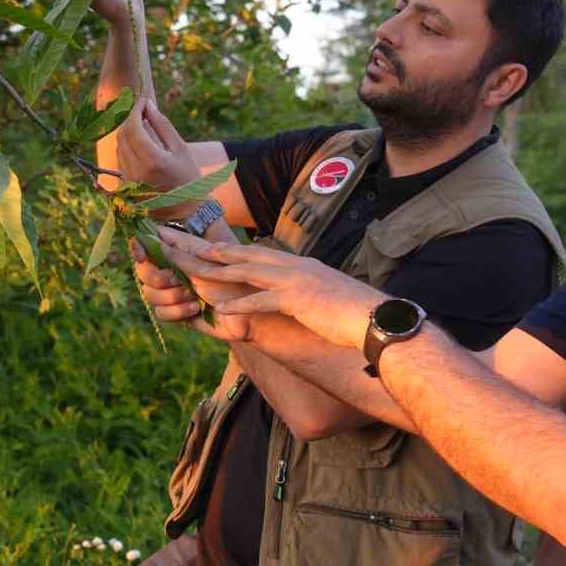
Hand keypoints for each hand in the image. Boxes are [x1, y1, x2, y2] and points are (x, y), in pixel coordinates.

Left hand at [117, 99, 203, 216]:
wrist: (183, 212)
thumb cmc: (187, 178)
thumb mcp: (180, 149)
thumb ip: (162, 125)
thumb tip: (147, 105)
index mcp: (152, 160)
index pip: (133, 127)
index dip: (136, 111)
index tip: (143, 101)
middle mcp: (135, 170)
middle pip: (123, 134)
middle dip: (131, 119)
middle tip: (143, 111)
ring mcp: (128, 179)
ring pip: (119, 145)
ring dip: (128, 132)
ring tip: (144, 125)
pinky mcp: (124, 184)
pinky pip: (121, 157)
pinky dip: (128, 145)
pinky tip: (141, 143)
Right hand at [131, 231, 251, 342]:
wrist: (251, 312)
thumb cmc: (237, 281)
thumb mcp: (208, 263)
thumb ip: (179, 253)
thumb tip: (151, 239)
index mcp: (180, 251)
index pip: (149, 243)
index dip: (139, 245)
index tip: (141, 252)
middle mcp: (173, 270)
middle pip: (142, 271)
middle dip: (156, 277)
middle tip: (175, 280)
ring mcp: (174, 292)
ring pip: (149, 294)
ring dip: (171, 296)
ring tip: (193, 296)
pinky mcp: (178, 313)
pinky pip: (161, 313)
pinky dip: (177, 311)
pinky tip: (196, 308)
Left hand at [178, 240, 385, 350]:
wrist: (374, 318)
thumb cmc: (353, 311)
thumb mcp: (325, 292)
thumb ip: (306, 288)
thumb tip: (296, 293)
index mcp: (301, 264)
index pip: (260, 252)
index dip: (234, 250)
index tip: (210, 247)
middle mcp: (295, 266)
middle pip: (247, 254)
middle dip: (217, 251)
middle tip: (191, 247)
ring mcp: (296, 280)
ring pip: (249, 272)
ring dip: (220, 271)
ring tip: (195, 269)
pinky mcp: (298, 299)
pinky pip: (262, 301)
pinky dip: (240, 305)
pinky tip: (221, 311)